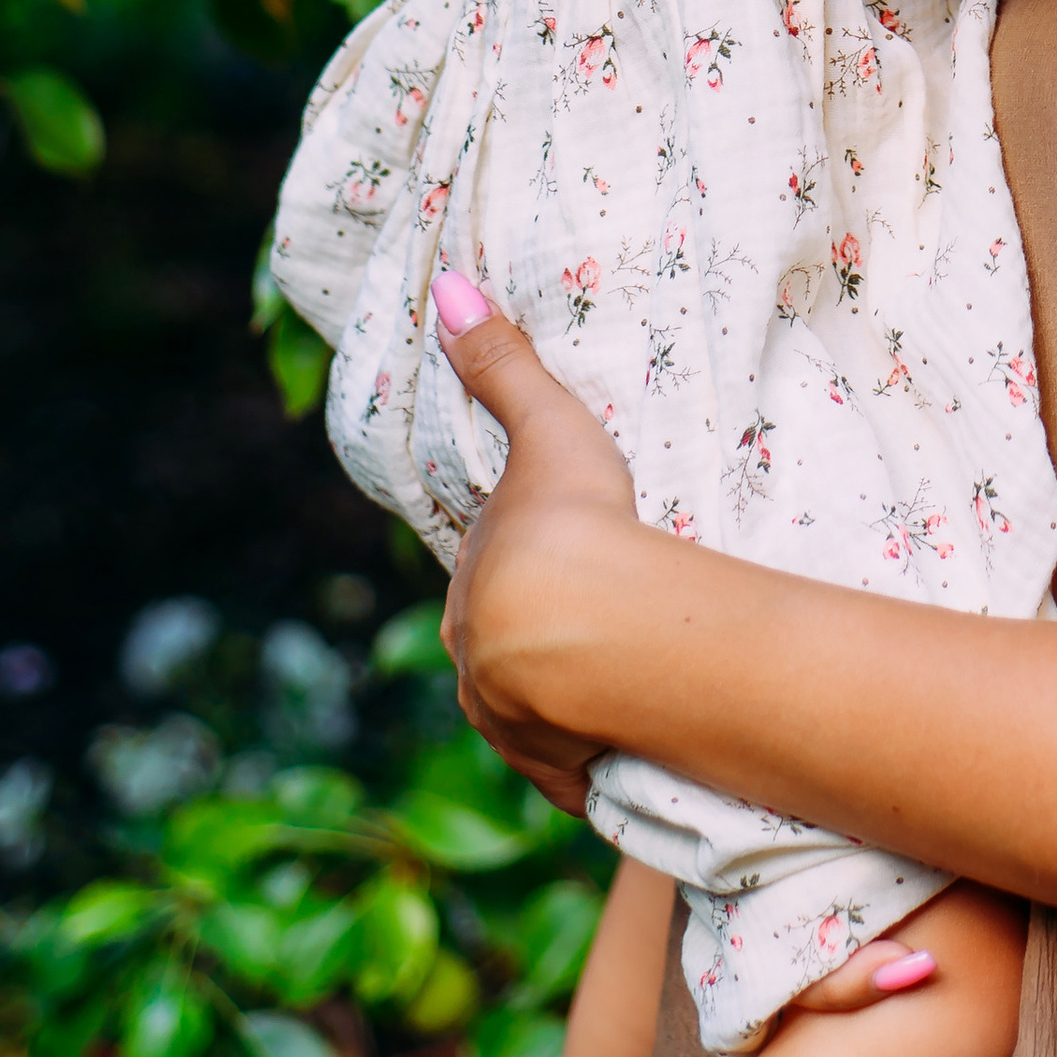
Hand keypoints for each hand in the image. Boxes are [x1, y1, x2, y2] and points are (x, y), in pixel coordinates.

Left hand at [435, 273, 637, 814]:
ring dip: (556, 703)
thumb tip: (445, 285)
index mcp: (469, 588)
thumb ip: (502, 364)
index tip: (556, 557)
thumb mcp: (548, 431)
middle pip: (501, 643)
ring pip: (526, 711)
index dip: (522, 563)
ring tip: (607, 687)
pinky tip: (611, 755)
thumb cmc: (575, 522)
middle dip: (534, 635)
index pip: (489, 574)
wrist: (599, 631)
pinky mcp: (554, 771)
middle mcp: (474, 661)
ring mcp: (511, 723)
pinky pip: (566, 770)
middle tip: (590, 619)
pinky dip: (584, 762)